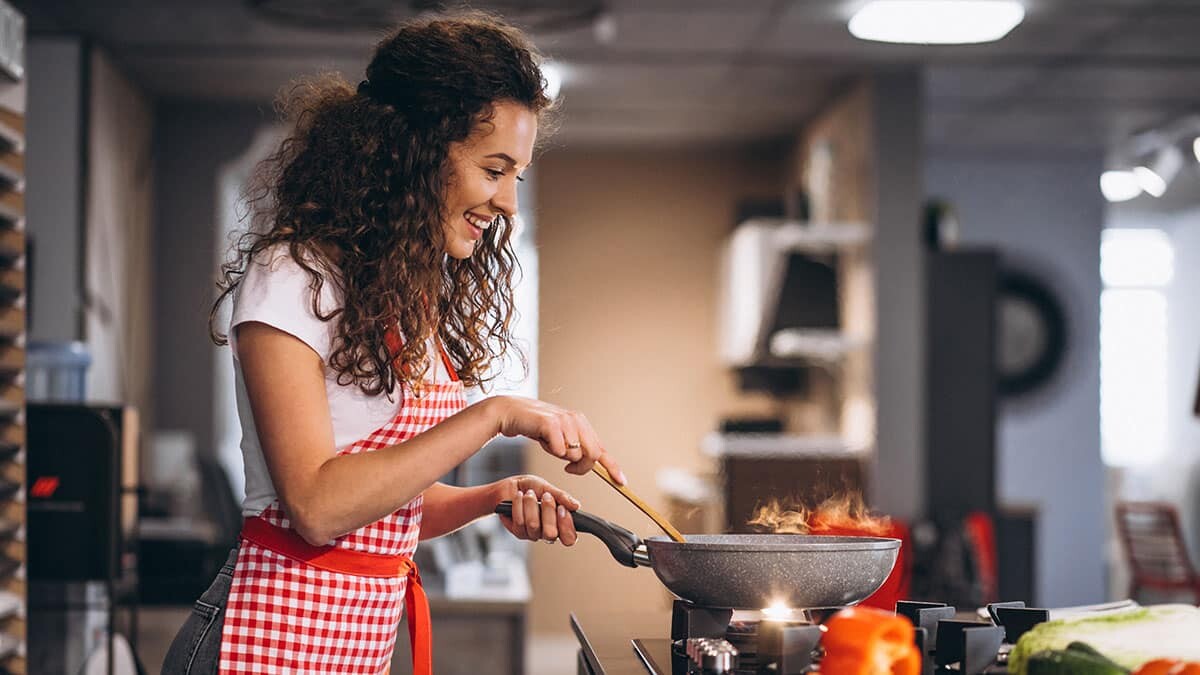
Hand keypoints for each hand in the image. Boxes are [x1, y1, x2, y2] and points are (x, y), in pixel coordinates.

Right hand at [489, 396, 625, 483]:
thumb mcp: (560, 438)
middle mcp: (576, 419)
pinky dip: (551, 451)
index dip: (612, 467)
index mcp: (581, 423)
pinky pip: (560, 450)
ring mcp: (565, 420)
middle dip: (581, 467)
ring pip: (575, 455)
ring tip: (549, 444)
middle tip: (568, 468)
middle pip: (592, 454)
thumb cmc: (536, 427)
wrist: (512, 413)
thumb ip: (575, 449)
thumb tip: (589, 465)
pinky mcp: (552, 423)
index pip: (601, 448)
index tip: (621, 481)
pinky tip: (542, 440)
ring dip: (560, 456)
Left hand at [495, 475, 579, 545]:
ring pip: (534, 526)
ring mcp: (532, 533)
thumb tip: (576, 505)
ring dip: (531, 505)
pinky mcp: (518, 531)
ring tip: (529, 493)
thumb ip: (561, 497)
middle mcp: (546, 532)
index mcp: (559, 523)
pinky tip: (519, 497)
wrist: (510, 486)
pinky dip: (519, 505)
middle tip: (546, 496)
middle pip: (551, 534)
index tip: (562, 509)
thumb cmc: (530, 488)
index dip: (567, 527)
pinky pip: (520, 522)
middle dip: (548, 511)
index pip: (569, 538)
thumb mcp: (547, 488)